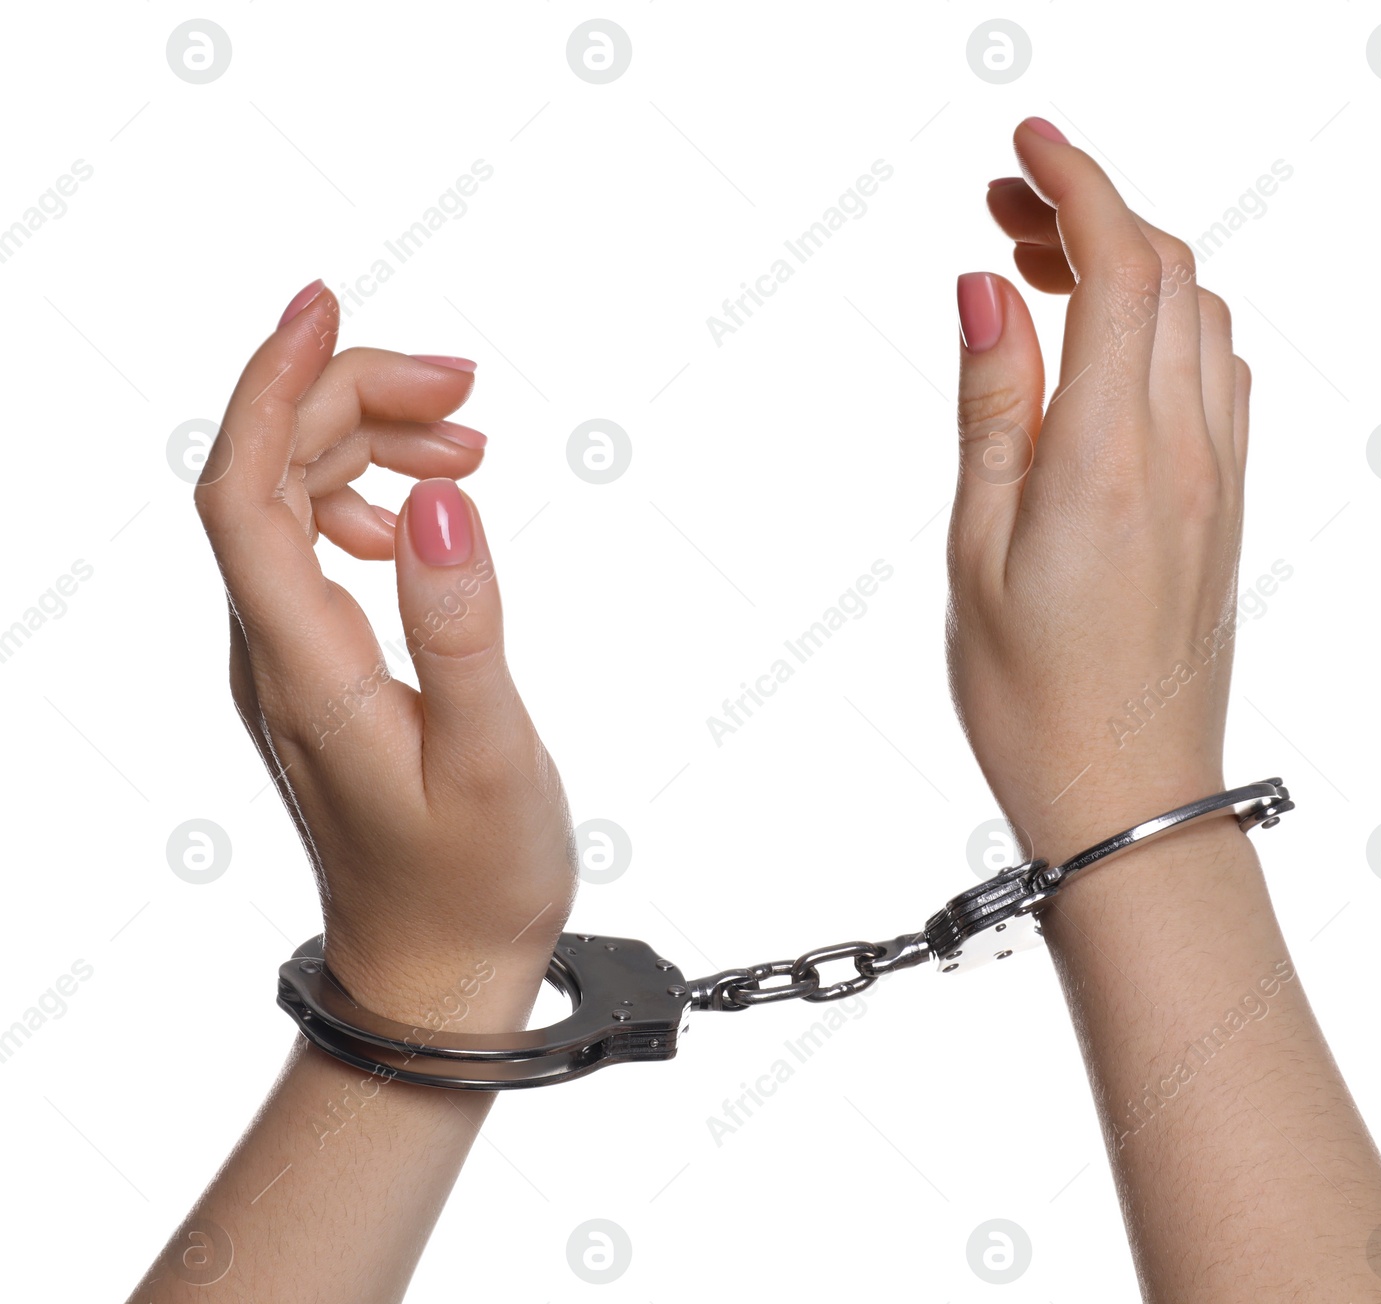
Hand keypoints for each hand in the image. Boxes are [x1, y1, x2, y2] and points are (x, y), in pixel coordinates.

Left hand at [194, 280, 575, 1026]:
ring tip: (472, 443)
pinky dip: (374, 501)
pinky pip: (318, 549)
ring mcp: (290, 661)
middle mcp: (274, 653)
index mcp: (303, 666)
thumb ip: (462, 626)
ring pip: (293, 504)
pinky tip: (434, 517)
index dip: (274, 387)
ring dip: (370, 447)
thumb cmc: (470, 881)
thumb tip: (446, 500)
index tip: (325, 308)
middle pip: (268, 476)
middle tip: (465, 387)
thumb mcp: (490, 756)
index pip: (245, 491)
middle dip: (352, 400)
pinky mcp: (322, 672)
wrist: (435, 970)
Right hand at [947, 119, 1248, 864]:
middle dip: (1093, 212)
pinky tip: (1105, 348)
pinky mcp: (1224, 507)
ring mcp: (1218, 478)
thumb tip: (988, 289)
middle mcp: (1184, 452)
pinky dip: (1166, 323)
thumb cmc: (1032, 699)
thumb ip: (993, 408)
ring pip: (1201, 318)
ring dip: (1132, 265)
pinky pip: (1218, 376)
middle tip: (1005, 206)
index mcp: (1111, 457)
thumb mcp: (977, 549)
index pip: (1121, 270)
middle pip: (1169, 275)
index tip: (1025, 145)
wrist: (1130, 800)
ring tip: (1042, 270)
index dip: (1078, 184)